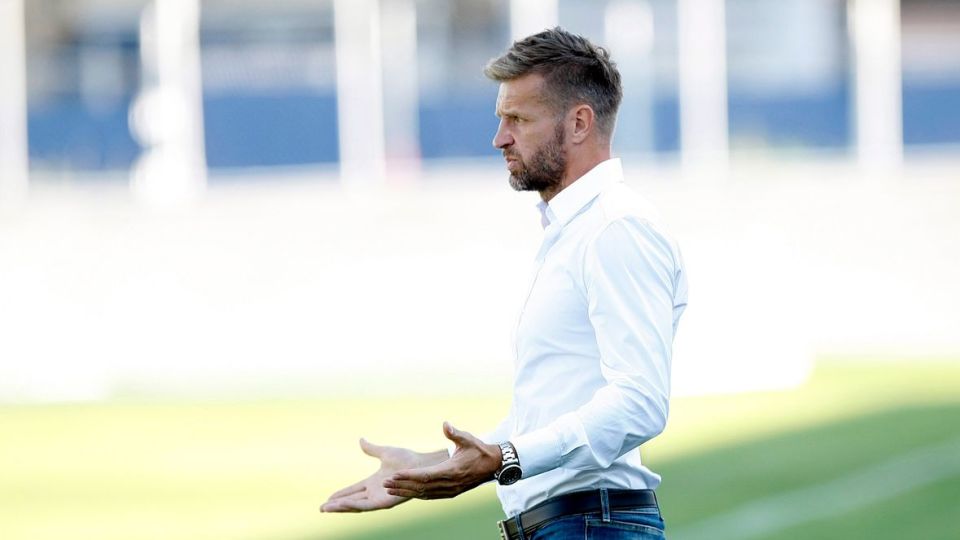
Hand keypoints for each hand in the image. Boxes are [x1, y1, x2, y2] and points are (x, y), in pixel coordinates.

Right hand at [320, 438, 446, 512]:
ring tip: (326, 508)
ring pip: (355, 506)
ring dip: (340, 507)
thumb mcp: (384, 452)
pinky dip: (351, 506)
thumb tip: (361, 440)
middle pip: (351, 500)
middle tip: (321, 508)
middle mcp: (375, 492)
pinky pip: (364, 506)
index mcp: (374, 482)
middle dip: (336, 505)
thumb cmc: (407, 459)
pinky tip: (340, 504)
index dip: (341, 493)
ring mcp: (379, 498)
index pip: (353, 490)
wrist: (420, 464)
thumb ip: (372, 449)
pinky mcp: (384, 503)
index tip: (328, 498)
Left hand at [382, 422, 501, 499]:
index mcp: (451, 471)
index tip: (394, 475)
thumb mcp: (468, 439)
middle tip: (385, 484)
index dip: (409, 477)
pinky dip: (417, 494)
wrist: (494, 465)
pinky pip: (431, 496)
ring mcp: (451, 490)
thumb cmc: (480, 449)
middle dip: (402, 486)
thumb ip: (455, 433)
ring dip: (407, 492)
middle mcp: (450, 484)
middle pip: (421, 488)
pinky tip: (407, 492)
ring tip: (391, 489)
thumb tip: (445, 424)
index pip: (425, 476)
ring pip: (424, 494)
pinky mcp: (451, 492)